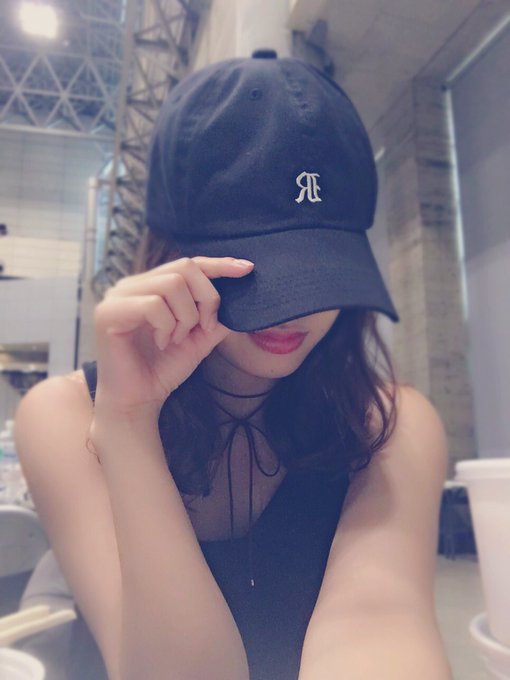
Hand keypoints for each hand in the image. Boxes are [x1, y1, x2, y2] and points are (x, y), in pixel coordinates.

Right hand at [92, 256, 253, 417]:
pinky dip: (167, 326)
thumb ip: (217, 317)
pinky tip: (162, 343)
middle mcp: (132, 285)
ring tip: (177, 339)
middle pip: (184, 268)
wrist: (138, 401)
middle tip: (203, 328)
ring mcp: (117, 296)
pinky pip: (153, 304)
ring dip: (186, 316)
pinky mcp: (108, 312)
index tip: (246, 269)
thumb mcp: (200, 339)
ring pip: (171, 284)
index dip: (218, 264)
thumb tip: (239, 297)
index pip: (189, 264)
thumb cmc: (163, 369)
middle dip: (206, 298)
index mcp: (151, 286)